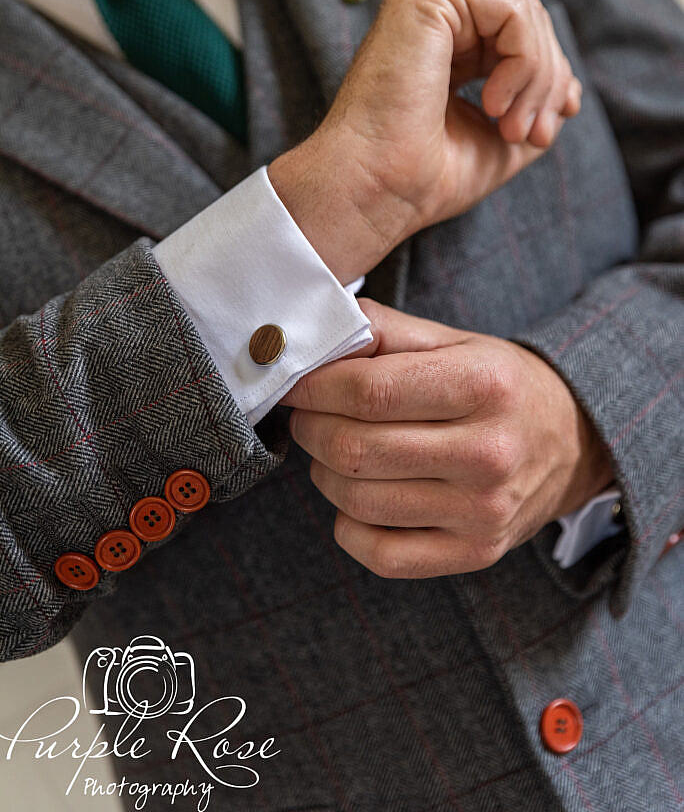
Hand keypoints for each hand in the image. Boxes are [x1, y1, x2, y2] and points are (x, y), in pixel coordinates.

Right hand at [269, 0, 581, 283]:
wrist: (379, 190)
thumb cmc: (423, 178)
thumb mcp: (498, 142)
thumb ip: (534, 110)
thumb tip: (571, 89)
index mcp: (445, 50)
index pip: (520, 45)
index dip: (549, 86)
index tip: (542, 136)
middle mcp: (433, 20)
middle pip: (530, 28)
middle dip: (548, 86)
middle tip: (531, 136)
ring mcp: (426, 3)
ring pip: (528, 19)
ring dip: (538, 80)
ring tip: (510, 128)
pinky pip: (515, 14)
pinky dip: (525, 64)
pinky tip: (494, 104)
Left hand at [282, 299, 612, 577]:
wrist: (574, 441)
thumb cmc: (499, 385)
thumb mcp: (455, 341)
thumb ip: (385, 331)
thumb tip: (313, 335)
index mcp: (484, 385)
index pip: (370, 392)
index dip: (313, 388)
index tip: (295, 382)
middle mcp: (489, 453)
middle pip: (356, 450)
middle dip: (311, 428)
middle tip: (308, 414)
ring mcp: (484, 513)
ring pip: (357, 502)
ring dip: (325, 472)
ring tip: (337, 449)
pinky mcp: (475, 553)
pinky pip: (378, 554)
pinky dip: (348, 525)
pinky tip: (360, 494)